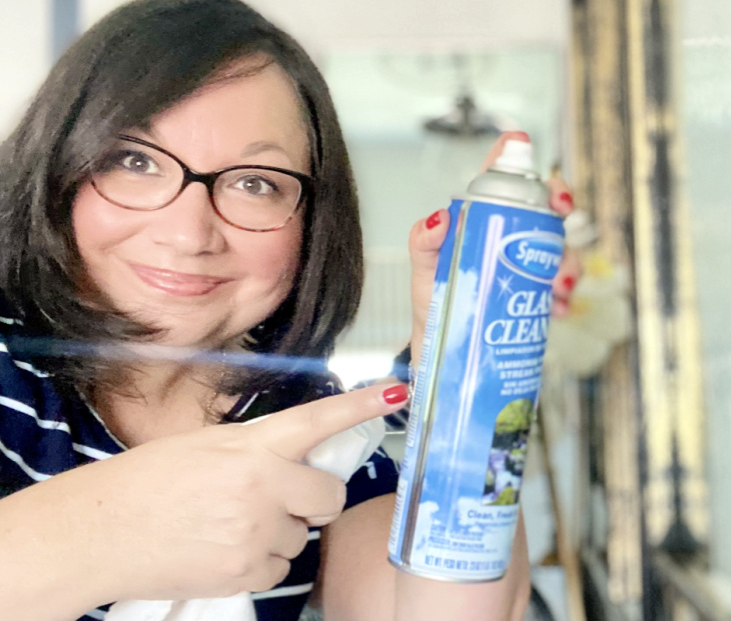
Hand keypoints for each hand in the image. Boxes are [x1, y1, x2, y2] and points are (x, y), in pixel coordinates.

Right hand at [87, 383, 406, 601]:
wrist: (97, 533)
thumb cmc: (146, 484)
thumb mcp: (205, 447)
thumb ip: (258, 451)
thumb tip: (298, 461)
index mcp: (252, 446)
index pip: (318, 420)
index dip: (362, 406)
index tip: (399, 391)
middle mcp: (263, 486)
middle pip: (329, 496)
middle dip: (312, 499)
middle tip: (279, 499)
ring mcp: (257, 532)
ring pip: (302, 536)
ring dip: (279, 532)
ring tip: (228, 525)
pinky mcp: (246, 572)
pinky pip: (279, 568)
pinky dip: (259, 563)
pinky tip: (222, 550)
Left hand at [407, 131, 580, 365]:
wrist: (446, 345)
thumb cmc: (436, 297)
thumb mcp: (424, 268)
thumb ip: (423, 241)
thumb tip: (440, 218)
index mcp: (484, 217)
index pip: (503, 177)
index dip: (517, 156)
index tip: (523, 147)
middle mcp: (513, 234)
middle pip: (546, 205)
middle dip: (563, 202)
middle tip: (563, 212)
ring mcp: (530, 263)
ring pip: (563, 248)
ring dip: (569, 262)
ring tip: (557, 285)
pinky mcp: (540, 293)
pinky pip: (563, 288)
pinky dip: (565, 298)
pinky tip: (558, 308)